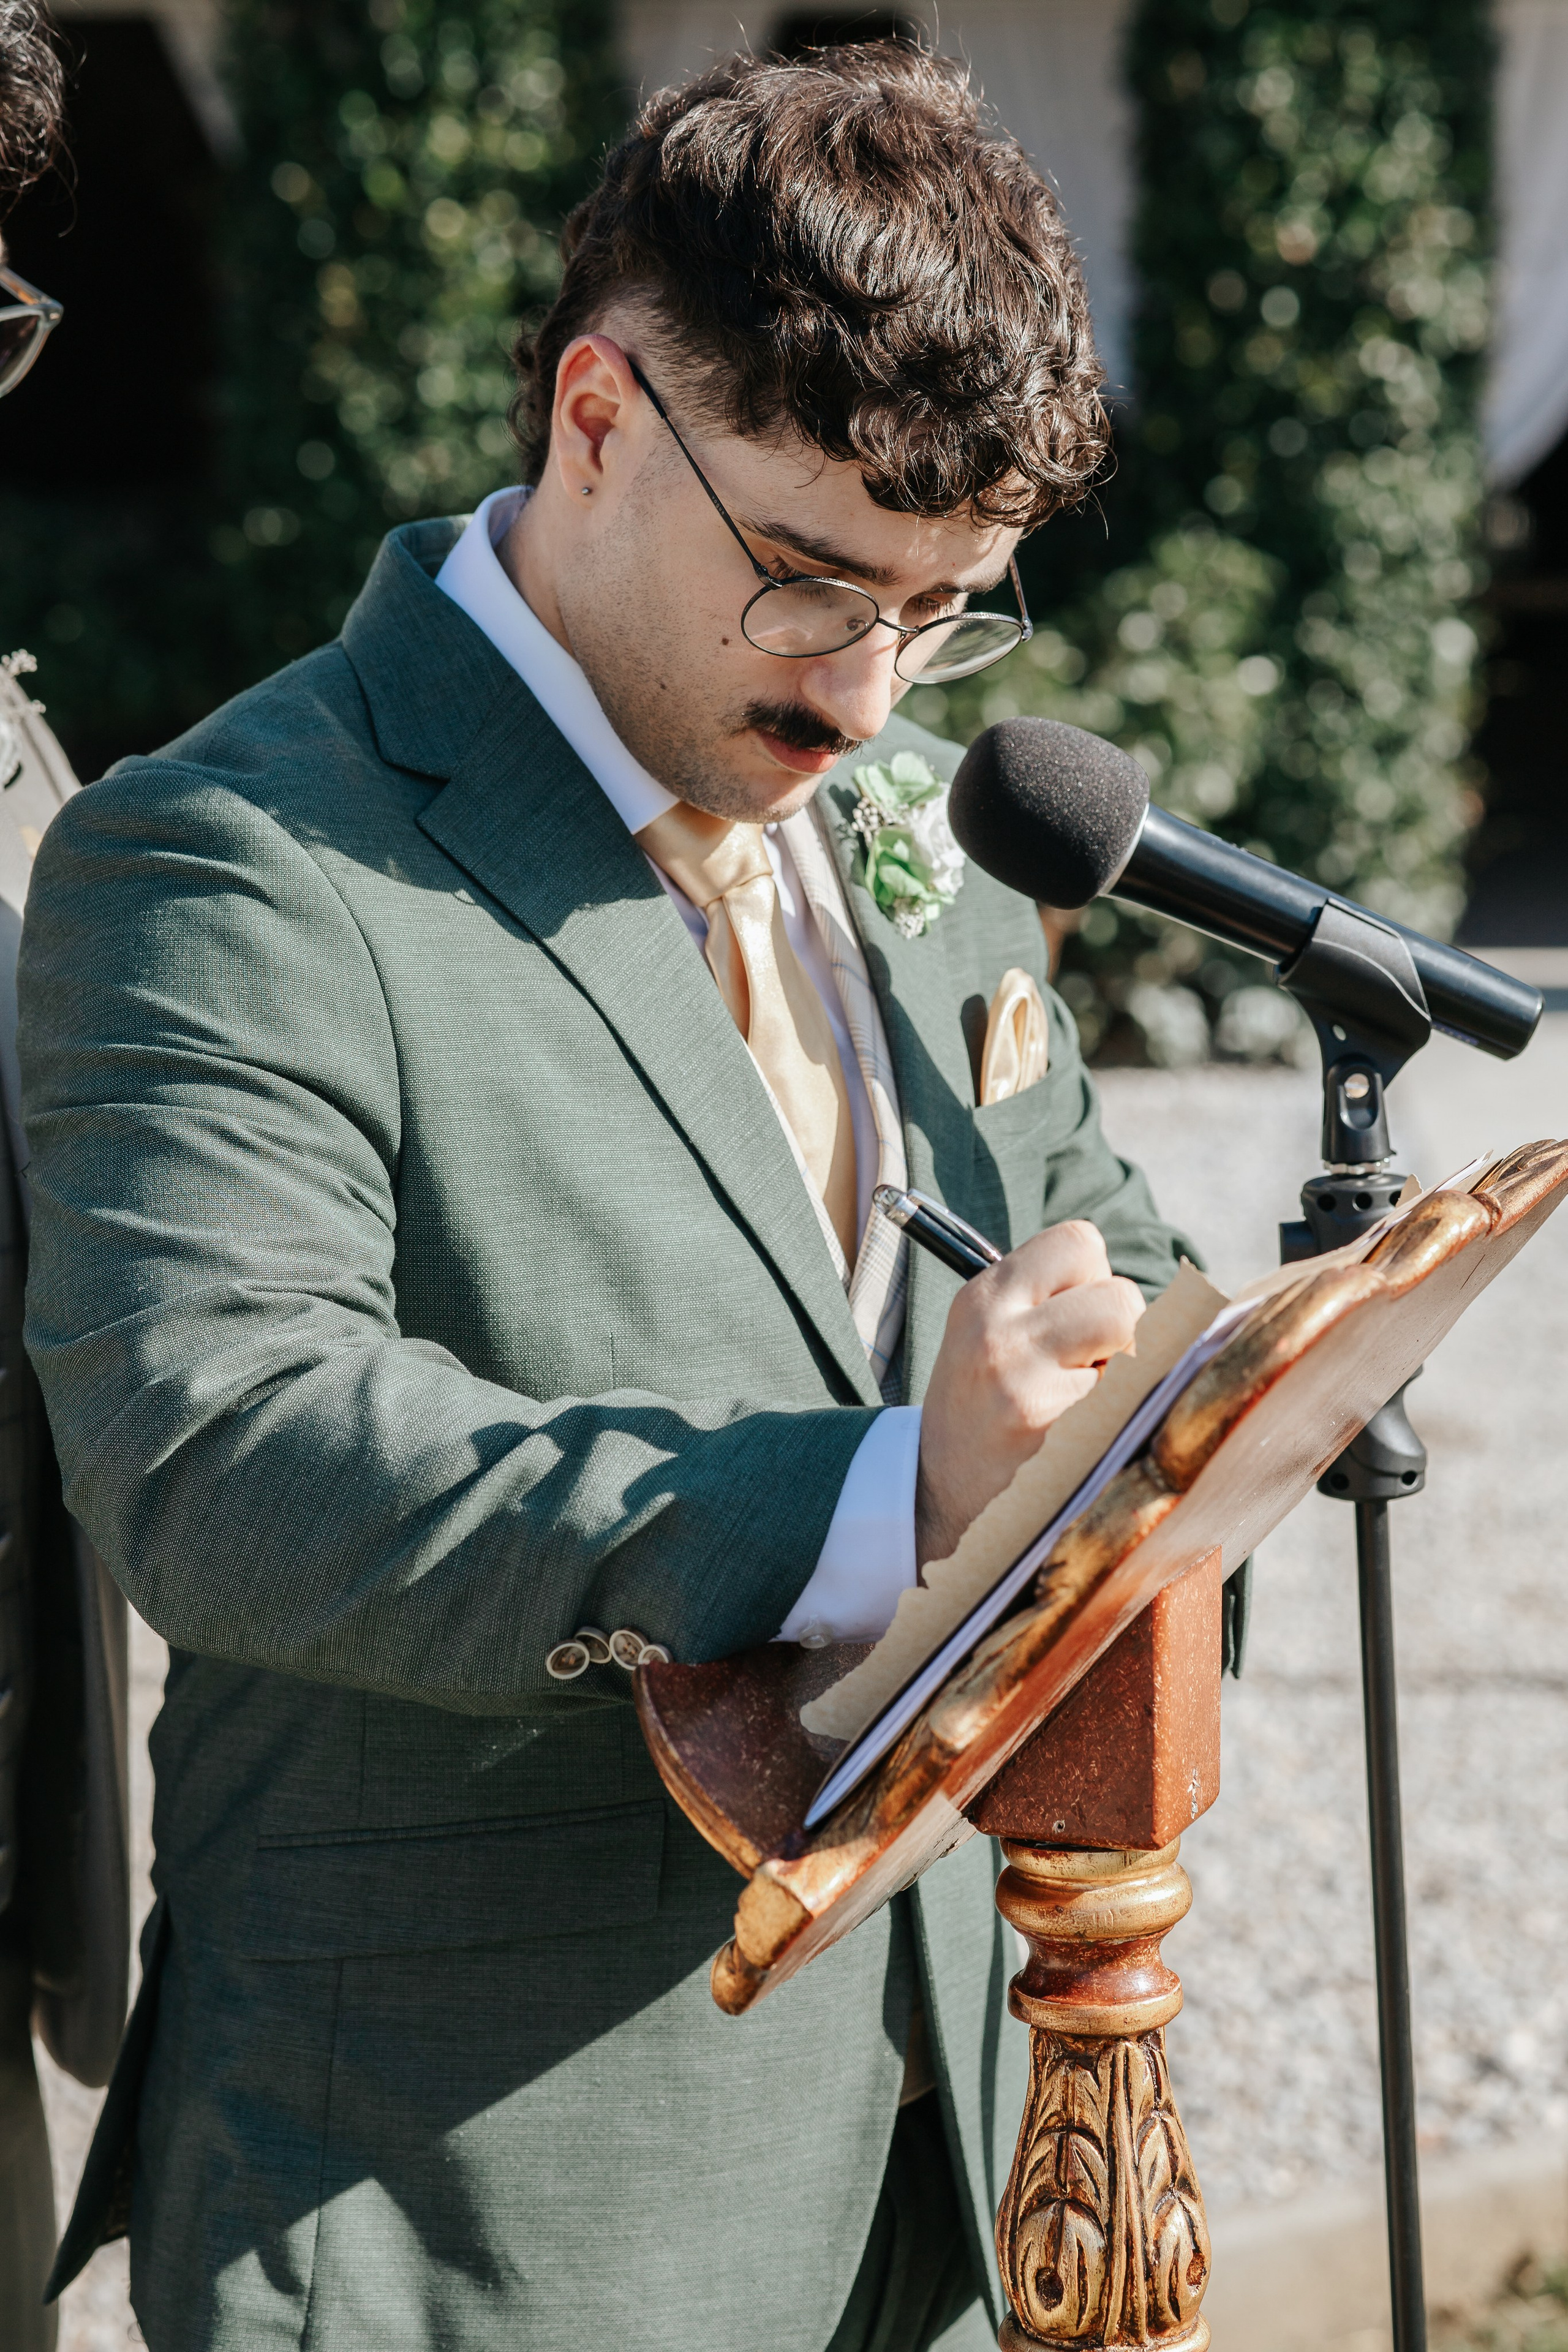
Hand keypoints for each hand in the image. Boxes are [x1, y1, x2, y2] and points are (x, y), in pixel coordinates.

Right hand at [915, 1220, 1144, 1566]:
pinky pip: (1128, 1401)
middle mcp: (1000, 1330)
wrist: (934, 1490)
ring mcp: (1023, 1381)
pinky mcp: (1049, 1431)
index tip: (1075, 1317)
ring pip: (1135, 1344)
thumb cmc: (983, 1404)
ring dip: (1126, 1371)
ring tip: (1085, 1398)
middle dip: (1120, 1331)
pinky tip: (1081, 1434)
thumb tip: (1145, 1299)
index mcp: (985, 1295)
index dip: (1095, 1278)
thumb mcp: (990, 1332)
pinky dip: (1118, 1415)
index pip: (1079, 1242)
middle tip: (1087, 1367)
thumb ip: (1050, 1300)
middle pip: (1121, 1295)